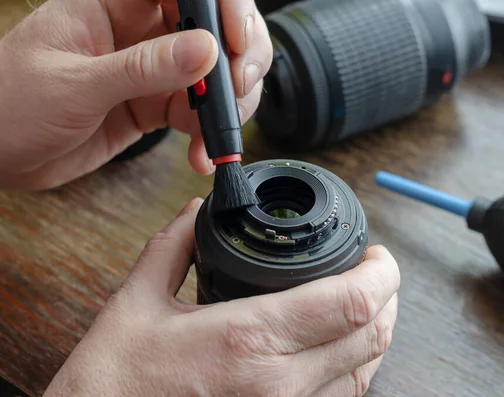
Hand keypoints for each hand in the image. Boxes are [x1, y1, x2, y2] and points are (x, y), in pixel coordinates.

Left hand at [0, 0, 271, 189]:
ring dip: (228, 104)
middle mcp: (138, 33)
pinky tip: (202, 154)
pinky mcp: (154, 106)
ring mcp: (150, 71)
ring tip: (217, 135)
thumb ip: (141, 68)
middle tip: (237, 89)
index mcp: (113, 5)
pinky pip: (196, 114)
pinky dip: (208, 135)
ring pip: (213, 74)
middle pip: (213, 27)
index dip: (222, 6)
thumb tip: (205, 50)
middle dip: (238, 57)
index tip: (236, 40)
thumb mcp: (74, 85)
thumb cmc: (8, 105)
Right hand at [44, 198, 400, 396]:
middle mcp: (280, 384)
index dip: (380, 272)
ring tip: (364, 302)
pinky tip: (338, 346)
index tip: (376, 253)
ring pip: (366, 371)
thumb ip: (173, 248)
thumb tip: (195, 211)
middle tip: (374, 270)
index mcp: (248, 339)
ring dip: (376, 331)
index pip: (349, 302)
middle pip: (371, 336)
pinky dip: (354, 366)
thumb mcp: (135, 304)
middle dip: (387, 296)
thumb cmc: (114, 383)